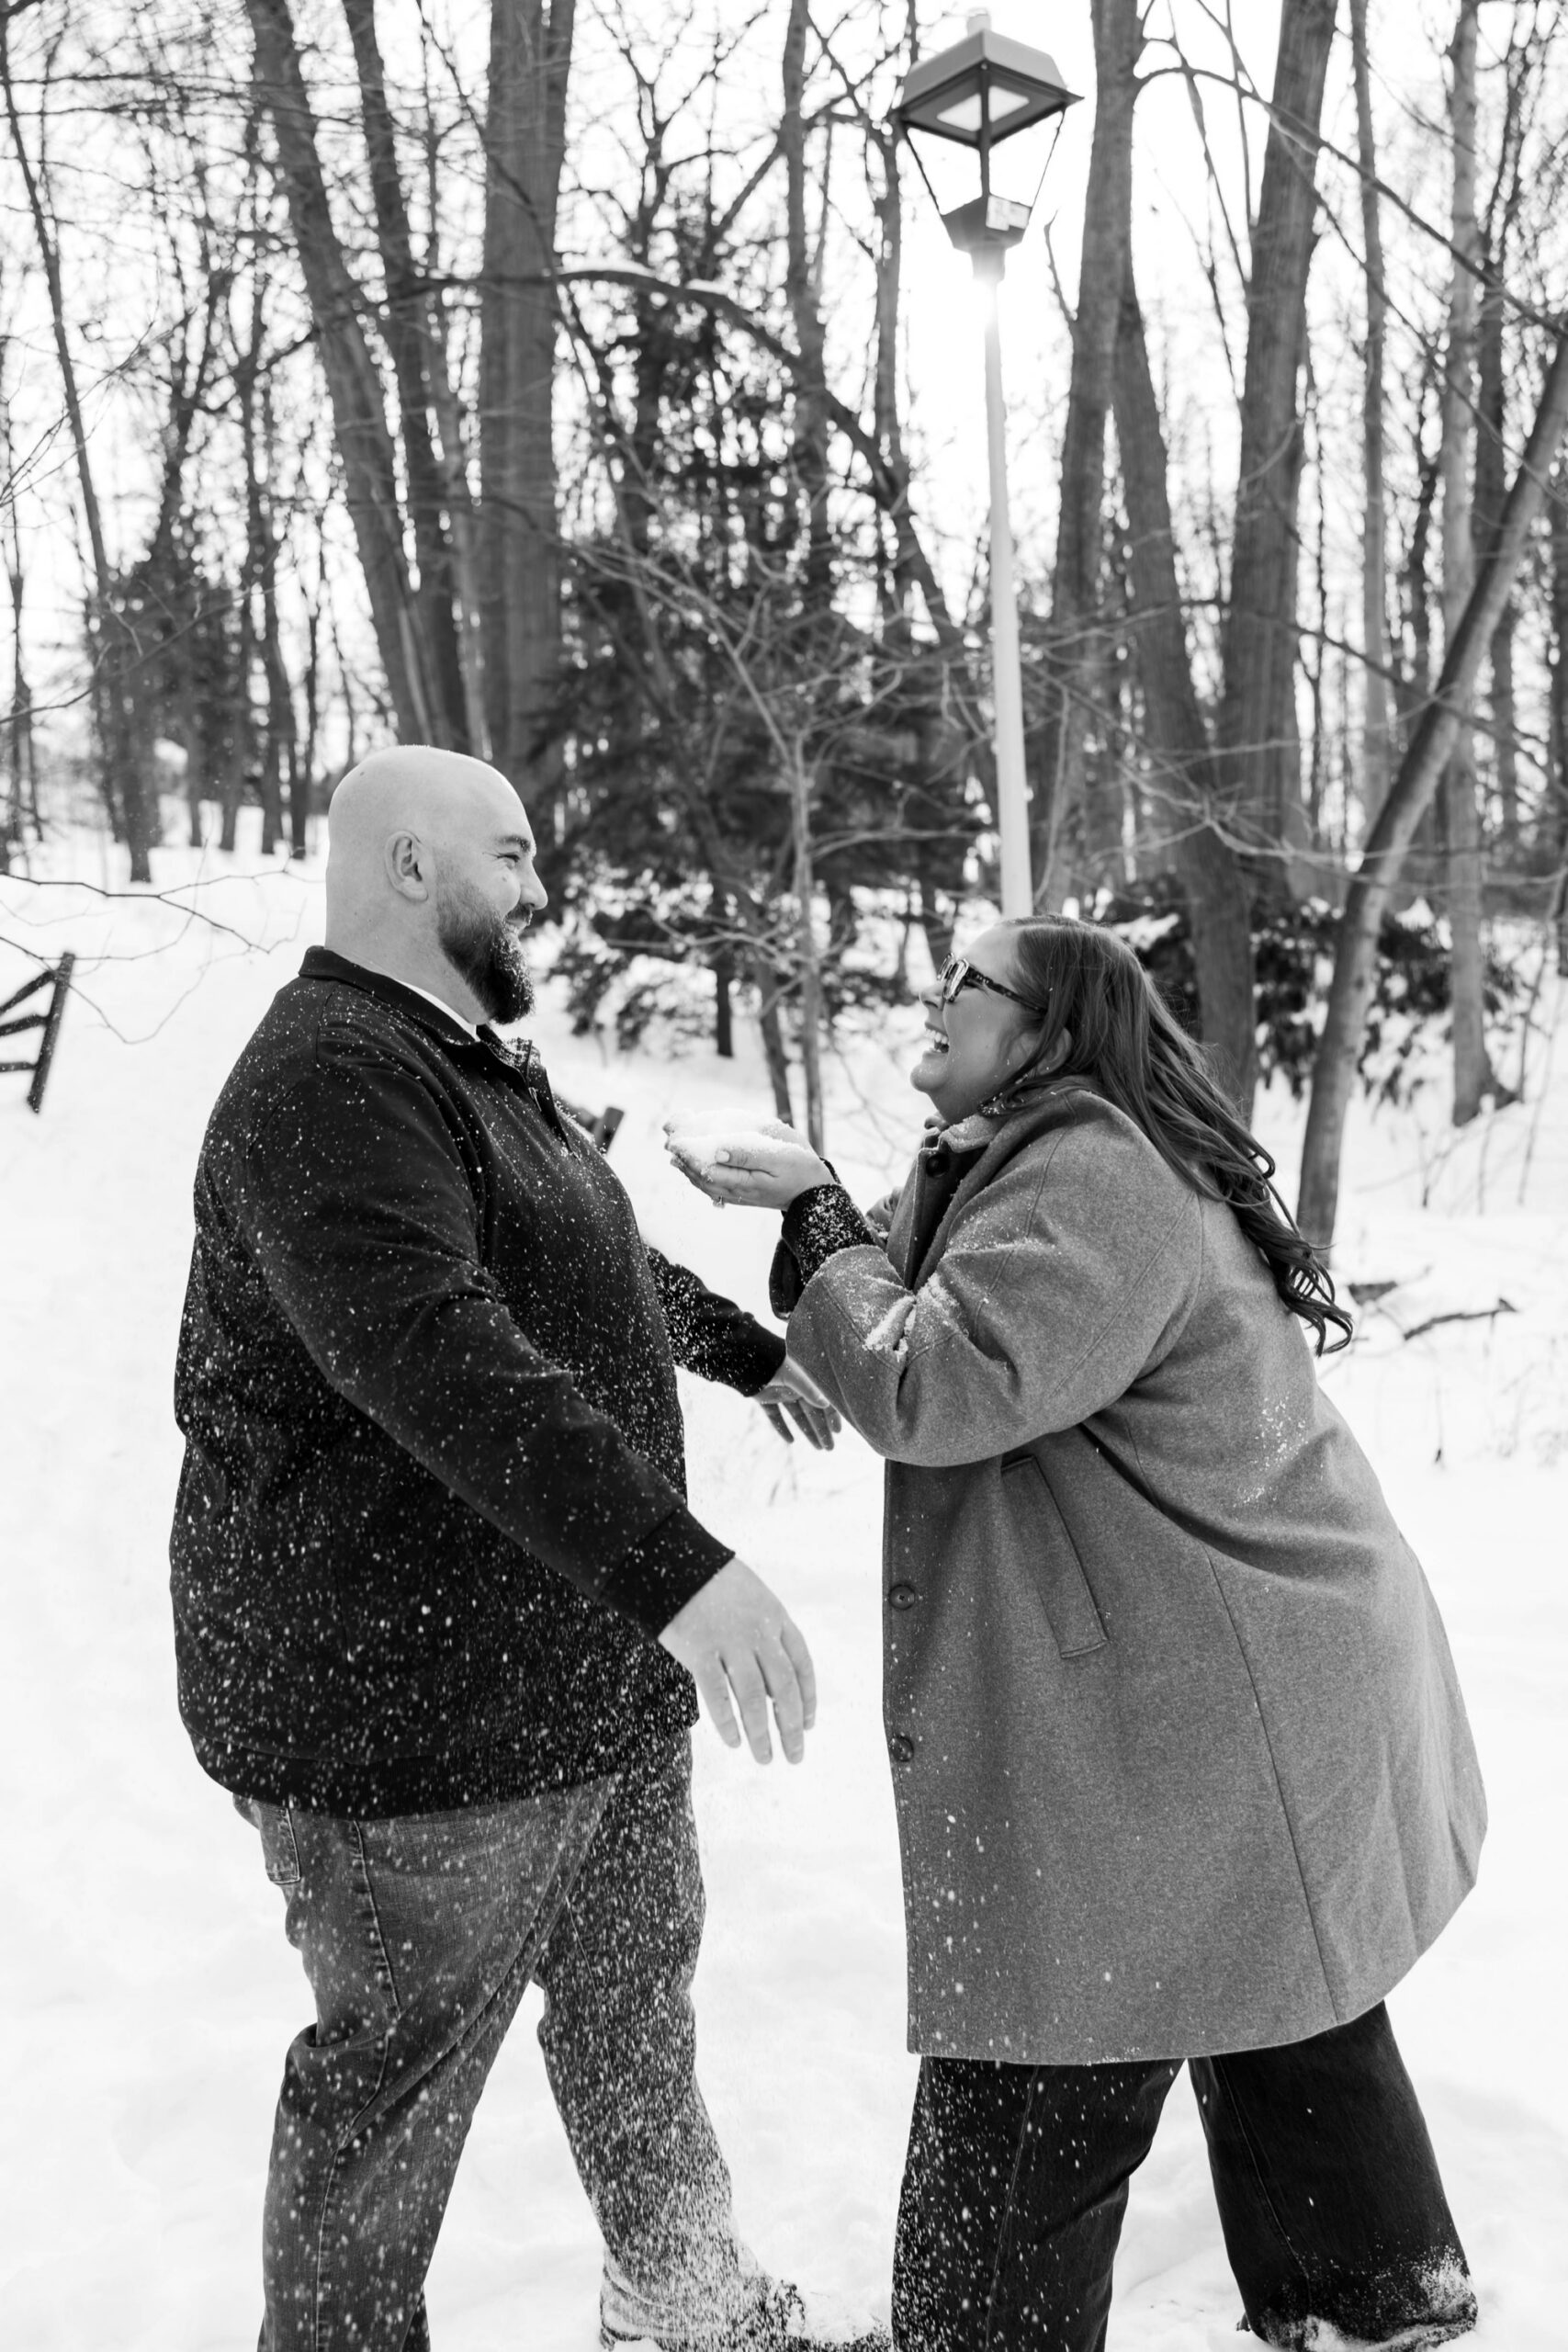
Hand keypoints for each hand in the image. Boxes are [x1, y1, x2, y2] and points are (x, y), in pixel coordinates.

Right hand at [658, 1555, 816, 1764]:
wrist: (673, 1559)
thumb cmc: (711, 1580)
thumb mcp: (753, 1597)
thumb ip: (766, 1634)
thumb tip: (773, 1687)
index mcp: (776, 1617)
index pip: (802, 1665)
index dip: (808, 1698)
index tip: (807, 1725)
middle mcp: (758, 1632)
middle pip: (784, 1688)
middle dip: (791, 1727)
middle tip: (795, 1756)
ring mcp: (730, 1642)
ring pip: (753, 1699)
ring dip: (761, 1733)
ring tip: (765, 1758)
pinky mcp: (699, 1651)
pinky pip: (717, 1695)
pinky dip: (727, 1722)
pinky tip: (733, 1741)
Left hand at [664, 1118, 832, 1210]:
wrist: (816, 1194)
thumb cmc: (800, 1170)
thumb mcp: (778, 1157)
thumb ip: (747, 1153)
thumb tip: (717, 1150)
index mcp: (743, 1181)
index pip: (706, 1167)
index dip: (688, 1153)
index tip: (674, 1139)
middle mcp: (737, 1191)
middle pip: (701, 1177)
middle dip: (684, 1160)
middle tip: (669, 1142)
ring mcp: (740, 1194)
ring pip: (707, 1183)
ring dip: (689, 1169)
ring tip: (675, 1156)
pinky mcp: (745, 1194)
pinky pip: (716, 1186)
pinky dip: (702, 1176)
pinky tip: (698, 1170)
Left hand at [756, 1358, 840, 1449]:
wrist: (746, 1358)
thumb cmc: (774, 1363)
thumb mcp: (794, 1376)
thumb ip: (809, 1390)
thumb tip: (826, 1404)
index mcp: (806, 1379)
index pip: (823, 1400)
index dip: (831, 1415)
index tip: (837, 1431)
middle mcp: (795, 1387)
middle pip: (812, 1412)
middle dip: (822, 1430)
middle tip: (830, 1448)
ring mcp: (780, 1393)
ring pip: (797, 1416)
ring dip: (808, 1432)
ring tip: (818, 1448)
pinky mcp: (765, 1400)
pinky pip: (775, 1416)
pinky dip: (782, 1428)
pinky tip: (790, 1441)